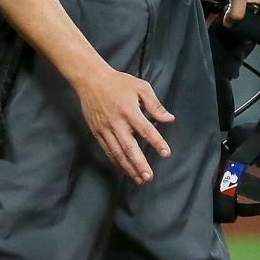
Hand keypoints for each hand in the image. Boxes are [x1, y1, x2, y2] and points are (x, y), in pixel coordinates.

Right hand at [75, 62, 174, 183]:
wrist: (91, 80)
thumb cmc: (118, 83)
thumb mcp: (141, 87)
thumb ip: (155, 105)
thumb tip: (169, 119)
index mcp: (129, 110)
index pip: (146, 130)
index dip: (156, 142)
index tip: (165, 153)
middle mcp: (116, 122)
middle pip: (129, 147)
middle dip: (139, 164)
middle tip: (148, 177)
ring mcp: (105, 129)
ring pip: (117, 152)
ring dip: (128, 167)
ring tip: (139, 179)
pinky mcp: (97, 132)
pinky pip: (107, 150)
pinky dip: (116, 162)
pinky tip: (124, 170)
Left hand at [218, 0, 259, 24]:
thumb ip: (235, 15)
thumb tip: (230, 25)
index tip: (252, 35)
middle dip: (253, 22)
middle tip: (240, 22)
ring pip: (258, 9)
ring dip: (248, 12)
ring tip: (237, 10)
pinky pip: (253, 1)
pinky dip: (245, 4)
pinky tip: (235, 1)